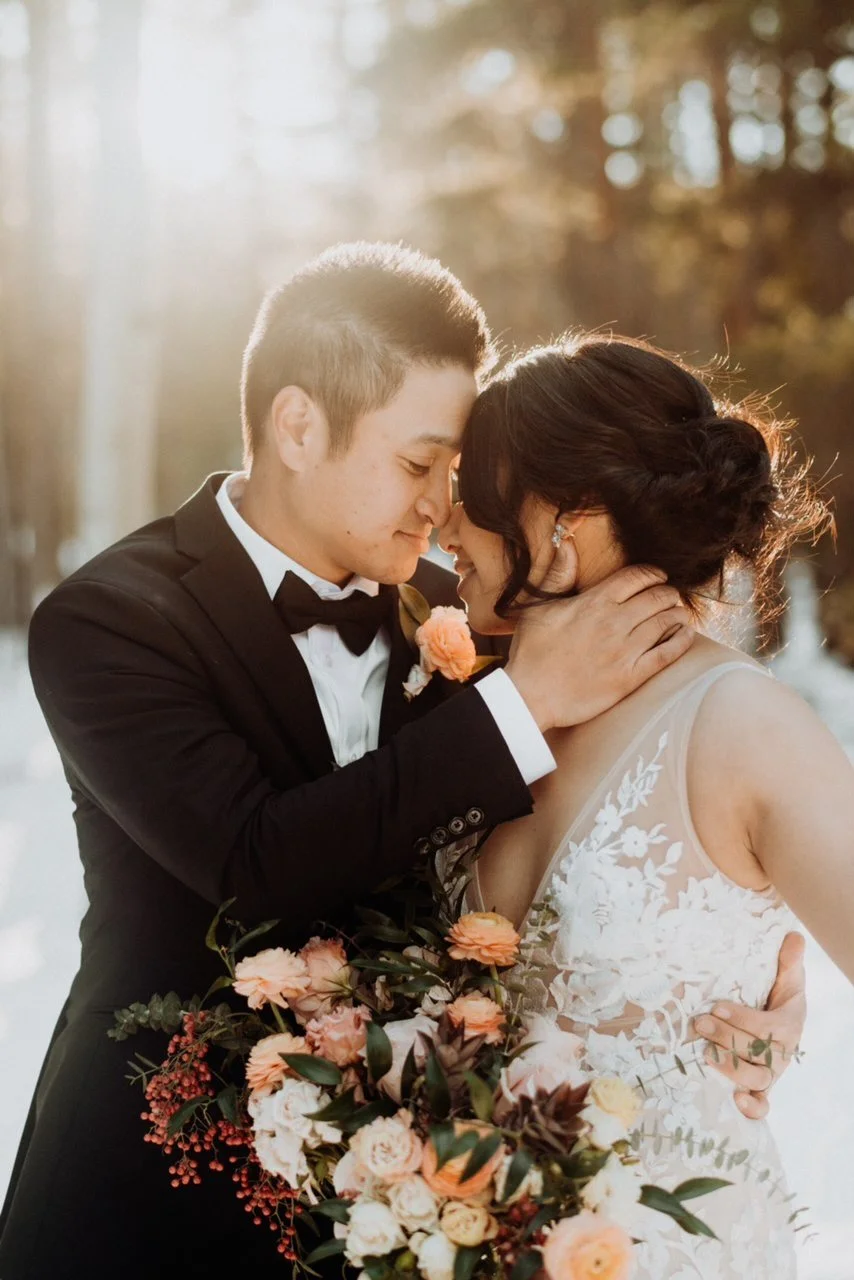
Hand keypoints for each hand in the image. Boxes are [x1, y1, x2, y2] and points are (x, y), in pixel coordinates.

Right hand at [505, 540, 693, 730]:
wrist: (530, 697)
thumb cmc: (531, 652)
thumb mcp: (537, 607)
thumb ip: (557, 574)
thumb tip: (566, 543)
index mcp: (594, 602)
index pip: (636, 577)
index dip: (652, 573)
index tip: (658, 576)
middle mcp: (614, 622)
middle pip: (657, 597)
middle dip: (668, 592)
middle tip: (670, 595)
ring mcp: (625, 651)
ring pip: (665, 622)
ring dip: (677, 614)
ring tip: (678, 613)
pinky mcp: (630, 677)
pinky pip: (667, 654)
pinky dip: (682, 641)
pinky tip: (686, 635)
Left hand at [693, 932, 805, 1119]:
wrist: (780, 1019)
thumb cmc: (779, 996)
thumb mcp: (786, 976)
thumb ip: (789, 959)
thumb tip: (795, 937)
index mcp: (789, 1024)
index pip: (768, 1026)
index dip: (742, 1019)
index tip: (716, 1006)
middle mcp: (781, 1052)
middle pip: (759, 1055)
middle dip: (727, 1039)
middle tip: (699, 1023)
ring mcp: (771, 1072)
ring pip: (756, 1078)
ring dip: (730, 1067)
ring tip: (705, 1052)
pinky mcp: (761, 1086)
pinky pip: (762, 1104)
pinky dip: (752, 1107)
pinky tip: (736, 1101)